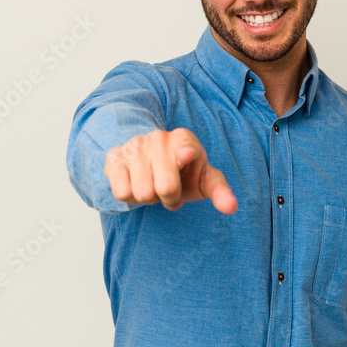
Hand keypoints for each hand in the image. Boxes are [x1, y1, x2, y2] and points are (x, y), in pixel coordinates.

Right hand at [104, 128, 237, 213]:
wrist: (151, 159)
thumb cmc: (184, 172)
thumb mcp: (204, 180)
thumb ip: (220, 192)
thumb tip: (231, 207)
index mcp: (184, 139)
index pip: (185, 149)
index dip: (185, 155)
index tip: (187, 154)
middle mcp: (158, 138)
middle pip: (165, 188)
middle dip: (170, 198)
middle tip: (171, 191)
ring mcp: (134, 146)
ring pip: (142, 193)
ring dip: (150, 198)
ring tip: (154, 186)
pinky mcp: (114, 157)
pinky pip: (121, 192)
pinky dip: (131, 197)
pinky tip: (137, 185)